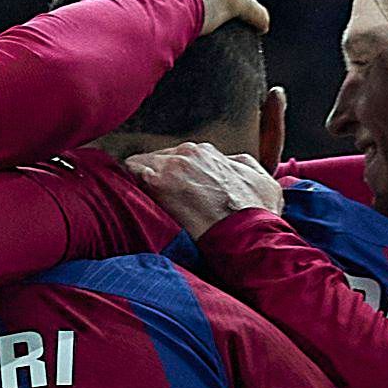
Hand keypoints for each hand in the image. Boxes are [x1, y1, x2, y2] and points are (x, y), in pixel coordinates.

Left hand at [131, 141, 280, 234]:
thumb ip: (239, 166)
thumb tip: (228, 163)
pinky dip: (125, 186)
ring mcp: (172, 165)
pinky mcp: (158, 182)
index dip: (170, 178)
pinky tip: (125, 203)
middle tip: (151, 204)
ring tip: (134, 206)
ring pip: (140, 166)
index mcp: (209, 153)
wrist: (251, 235)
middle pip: (156, 161)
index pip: (177, 159)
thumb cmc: (259, 215)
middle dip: (152, 179)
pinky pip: (130, 174)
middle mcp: (190, 152)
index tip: (168, 196)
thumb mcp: (262, 181)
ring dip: (138, 184)